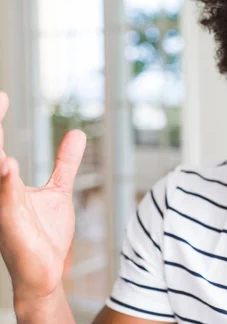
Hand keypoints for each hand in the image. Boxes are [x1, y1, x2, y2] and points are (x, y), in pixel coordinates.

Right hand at [0, 92, 86, 301]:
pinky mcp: (9, 222)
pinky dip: (5, 180)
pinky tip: (7, 164)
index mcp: (7, 182)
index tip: (3, 96)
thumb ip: (66, 163)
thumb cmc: (45, 234)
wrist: (45, 273)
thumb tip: (77, 133)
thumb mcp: (58, 191)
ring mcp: (2, 205)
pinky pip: (4, 198)